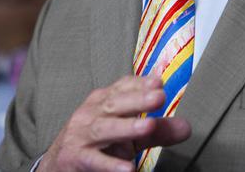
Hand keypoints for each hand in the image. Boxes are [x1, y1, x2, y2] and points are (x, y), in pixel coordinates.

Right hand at [39, 75, 190, 171]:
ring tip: (148, 127)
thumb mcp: (129, 136)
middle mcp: (91, 114)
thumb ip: (157, 130)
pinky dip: (110, 164)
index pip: (122, 87)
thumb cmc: (98, 145)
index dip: (140, 84)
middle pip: (115, 104)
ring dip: (126, 127)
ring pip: (105, 129)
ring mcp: (81, 135)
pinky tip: (127, 168)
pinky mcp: (75, 158)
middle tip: (159, 96)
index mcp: (103, 101)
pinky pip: (94, 161)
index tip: (159, 82)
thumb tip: (186, 127)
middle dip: (137, 99)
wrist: (58, 164)